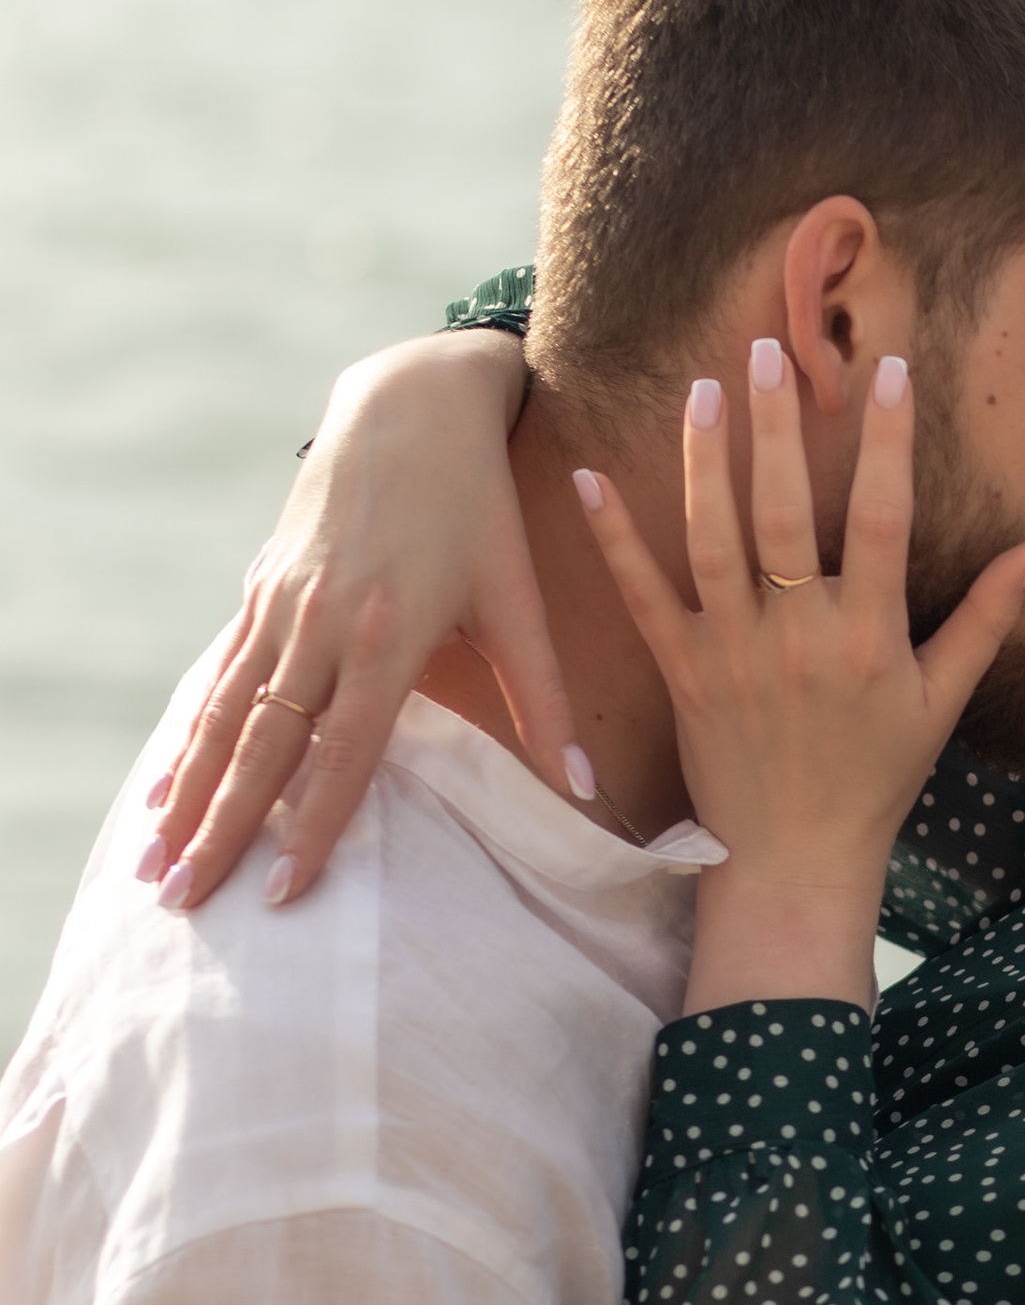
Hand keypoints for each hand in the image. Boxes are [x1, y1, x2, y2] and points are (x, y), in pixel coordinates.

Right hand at [149, 329, 576, 907]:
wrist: (411, 402)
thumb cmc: (481, 506)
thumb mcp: (521, 597)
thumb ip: (546, 699)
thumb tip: (586, 790)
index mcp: (391, 633)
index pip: (346, 752)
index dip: (314, 825)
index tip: (284, 892)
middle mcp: (324, 622)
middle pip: (264, 747)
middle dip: (222, 830)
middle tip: (184, 903)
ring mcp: (283, 603)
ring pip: (224, 716)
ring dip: (189, 794)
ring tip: (159, 864)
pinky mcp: (261, 585)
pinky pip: (216, 675)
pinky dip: (188, 737)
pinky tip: (165, 787)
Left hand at [577, 344, 1024, 1012]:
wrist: (793, 860)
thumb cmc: (876, 777)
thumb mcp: (942, 700)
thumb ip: (989, 619)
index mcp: (870, 637)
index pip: (885, 520)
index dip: (888, 441)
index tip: (890, 370)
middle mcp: (799, 637)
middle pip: (788, 514)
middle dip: (780, 428)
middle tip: (770, 350)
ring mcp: (734, 652)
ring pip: (714, 541)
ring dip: (706, 462)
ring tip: (703, 388)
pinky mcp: (682, 672)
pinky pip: (641, 595)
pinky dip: (612, 538)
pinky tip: (589, 477)